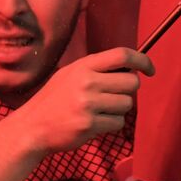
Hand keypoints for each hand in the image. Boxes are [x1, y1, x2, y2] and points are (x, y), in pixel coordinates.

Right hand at [13, 47, 151, 155]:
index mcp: (82, 66)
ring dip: (117, 109)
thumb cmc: (53, 100)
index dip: (142, 60)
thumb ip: (95, 70)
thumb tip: (130, 69)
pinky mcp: (90, 124)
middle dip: (127, 91)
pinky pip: (118, 122)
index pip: (122, 54)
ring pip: (127, 104)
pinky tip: (93, 122)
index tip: (149, 70)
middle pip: (132, 82)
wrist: (32, 126)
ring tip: (98, 111)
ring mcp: (88, 103)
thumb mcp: (69, 75)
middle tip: (112, 96)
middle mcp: (86, 82)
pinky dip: (110, 124)